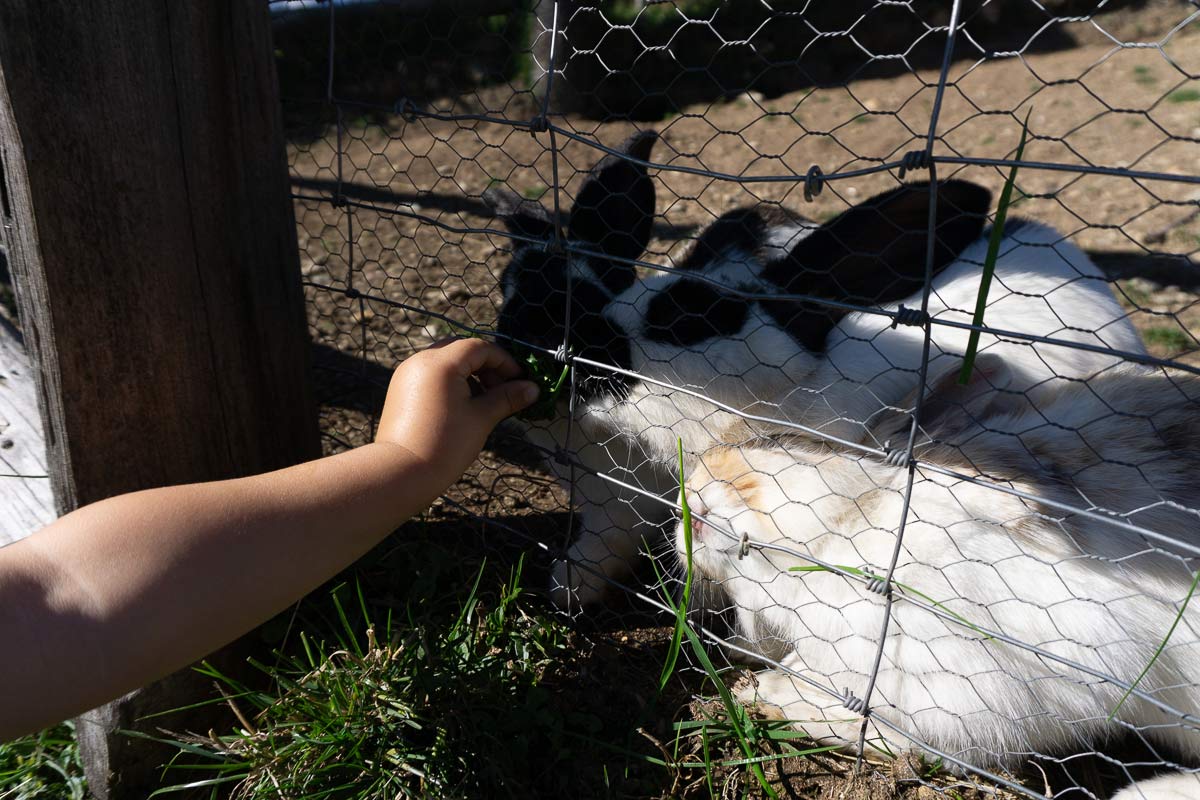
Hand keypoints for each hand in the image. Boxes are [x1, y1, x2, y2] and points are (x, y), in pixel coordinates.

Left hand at [376, 338, 538, 481]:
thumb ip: (507, 398)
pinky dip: (452, 381)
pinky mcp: (401, 389)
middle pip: (462, 350)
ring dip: (470, 373)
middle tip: (504, 388)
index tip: (520, 380)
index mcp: (440, 363)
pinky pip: (432, 373)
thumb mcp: (481, 418)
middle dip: (487, 365)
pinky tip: (464, 405)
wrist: (401, 473)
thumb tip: (533, 388)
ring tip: (486, 400)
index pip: (479, 348)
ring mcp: (407, 374)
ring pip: (446, 360)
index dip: (504, 361)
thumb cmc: (445, 445)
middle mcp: (420, 360)